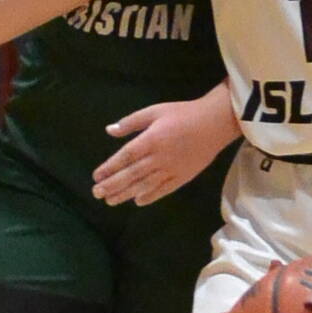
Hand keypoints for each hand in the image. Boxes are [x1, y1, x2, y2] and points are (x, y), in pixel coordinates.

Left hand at [92, 97, 230, 206]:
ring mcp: (172, 169)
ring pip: (145, 185)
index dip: (110, 167)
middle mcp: (159, 157)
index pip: (125, 157)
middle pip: (132, 174)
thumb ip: (131, 122)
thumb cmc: (183, 114)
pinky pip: (164, 189)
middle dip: (113, 185)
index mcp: (151, 140)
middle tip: (97, 193)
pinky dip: (151, 196)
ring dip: (126, 194)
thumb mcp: (154, 111)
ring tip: (111, 201)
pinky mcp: (183, 176)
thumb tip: (109, 131)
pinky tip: (138, 201)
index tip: (96, 176)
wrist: (215, 123)